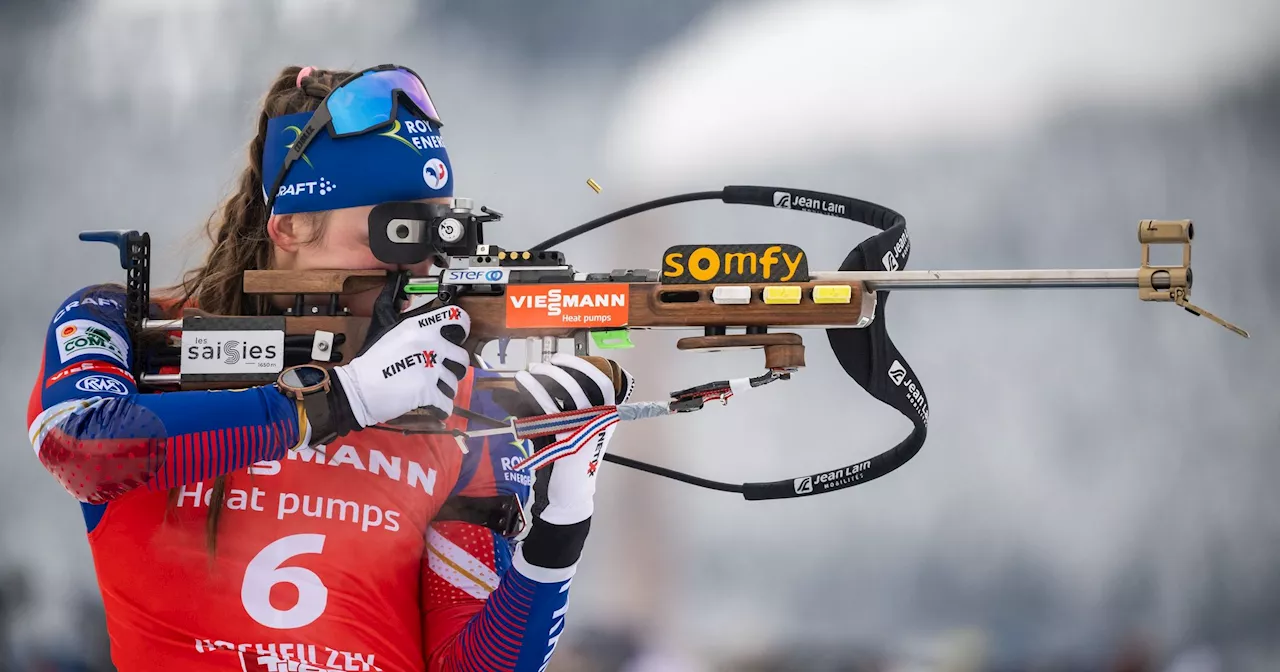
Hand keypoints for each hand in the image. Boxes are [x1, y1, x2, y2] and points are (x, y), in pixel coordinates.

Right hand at [333, 304, 469, 426]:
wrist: (358, 390)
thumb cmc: (374, 364)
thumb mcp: (395, 336)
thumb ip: (419, 333)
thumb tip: (441, 334)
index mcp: (419, 327)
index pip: (456, 317)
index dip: (464, 328)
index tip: (461, 337)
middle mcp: (428, 344)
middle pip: (462, 357)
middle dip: (455, 368)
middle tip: (441, 374)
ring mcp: (429, 368)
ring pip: (455, 382)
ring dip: (446, 389)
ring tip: (430, 391)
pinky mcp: (427, 391)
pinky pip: (446, 403)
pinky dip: (441, 408)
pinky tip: (432, 407)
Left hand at [501, 354, 634, 525]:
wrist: (570, 494)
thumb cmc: (568, 461)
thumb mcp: (572, 431)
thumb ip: (561, 408)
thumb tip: (537, 380)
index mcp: (606, 418)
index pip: (603, 383)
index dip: (583, 366)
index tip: (561, 359)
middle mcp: (600, 422)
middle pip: (585, 383)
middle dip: (562, 367)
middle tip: (541, 364)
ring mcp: (586, 430)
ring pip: (569, 392)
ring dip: (547, 375)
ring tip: (529, 371)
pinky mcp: (568, 439)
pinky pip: (551, 408)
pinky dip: (536, 392)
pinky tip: (523, 384)